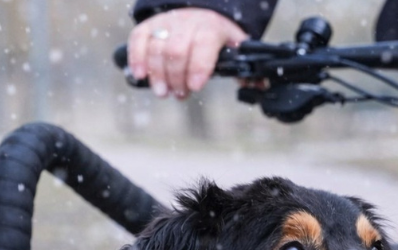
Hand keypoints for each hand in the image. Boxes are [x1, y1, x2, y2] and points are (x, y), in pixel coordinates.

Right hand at [128, 8, 247, 98]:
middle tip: (178, 94)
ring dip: (157, 74)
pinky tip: (140, 75)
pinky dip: (137, 58)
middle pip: (176, 50)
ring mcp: (166, 22)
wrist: (201, 8)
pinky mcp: (149, 25)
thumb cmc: (217, 34)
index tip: (195, 86)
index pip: (203, 44)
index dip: (198, 67)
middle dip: (176, 77)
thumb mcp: (234, 44)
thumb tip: (260, 86)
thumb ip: (244, 67)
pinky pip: (138, 39)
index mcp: (211, 27)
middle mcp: (187, 22)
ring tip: (162, 91)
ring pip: (157, 47)